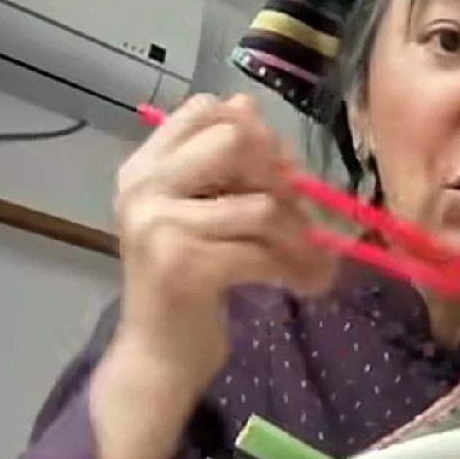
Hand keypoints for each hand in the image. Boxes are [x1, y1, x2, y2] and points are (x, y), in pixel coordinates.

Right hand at [113, 93, 334, 397]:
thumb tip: (247, 102)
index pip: (204, 110)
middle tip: (299, 215)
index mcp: (144, 168)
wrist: (161, 356)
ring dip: (302, 236)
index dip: (255, 132)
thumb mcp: (199, 216)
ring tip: (315, 260)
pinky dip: (298, 269)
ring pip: (261, 205)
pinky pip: (264, 253)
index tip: (279, 172)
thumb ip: (220, 166)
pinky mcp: (185, 268)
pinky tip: (310, 284)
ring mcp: (159, 227)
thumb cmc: (187, 286)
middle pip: (235, 142)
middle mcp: (144, 189)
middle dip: (281, 176)